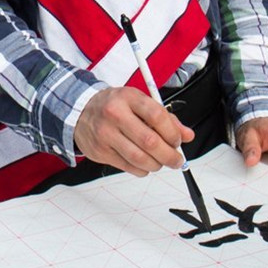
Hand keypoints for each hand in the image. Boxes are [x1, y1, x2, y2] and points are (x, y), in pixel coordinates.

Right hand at [74, 87, 192, 175]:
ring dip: (156, 165)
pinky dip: (142, 170)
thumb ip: (166, 118)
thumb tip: (187, 135)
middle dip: (169, 155)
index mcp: (129, 98)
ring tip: (161, 163)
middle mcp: (115, 114)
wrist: (81, 111)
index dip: (172, 133)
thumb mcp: (140, 102)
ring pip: (139, 158)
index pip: (157, 116)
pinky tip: (145, 165)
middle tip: (177, 160)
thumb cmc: (115, 106)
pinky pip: (128, 167)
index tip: (178, 141)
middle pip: (149, 141)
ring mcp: (106, 134)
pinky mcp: (100, 152)